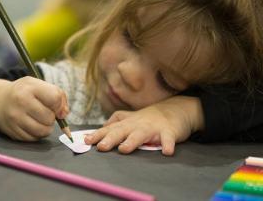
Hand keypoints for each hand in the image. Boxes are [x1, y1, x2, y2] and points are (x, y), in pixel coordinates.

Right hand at [0, 76, 68, 140]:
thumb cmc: (25, 93)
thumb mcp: (39, 85)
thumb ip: (58, 95)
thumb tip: (64, 114)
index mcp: (30, 87)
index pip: (55, 98)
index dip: (59, 104)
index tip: (54, 106)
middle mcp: (20, 101)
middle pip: (50, 117)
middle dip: (51, 117)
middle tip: (44, 112)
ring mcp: (15, 118)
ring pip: (43, 131)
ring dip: (46, 128)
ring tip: (39, 120)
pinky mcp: (13, 132)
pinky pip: (34, 139)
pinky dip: (36, 134)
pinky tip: (30, 125)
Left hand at [84, 96, 203, 155]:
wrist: (177, 109)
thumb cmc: (150, 118)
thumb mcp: (131, 118)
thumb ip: (116, 123)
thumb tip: (98, 130)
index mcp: (128, 123)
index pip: (110, 129)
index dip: (98, 134)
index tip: (86, 141)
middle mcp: (138, 124)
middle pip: (122, 131)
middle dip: (111, 138)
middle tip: (101, 147)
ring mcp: (153, 127)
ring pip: (141, 134)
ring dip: (132, 141)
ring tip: (124, 149)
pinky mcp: (169, 132)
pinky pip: (168, 139)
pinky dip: (168, 145)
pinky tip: (167, 152)